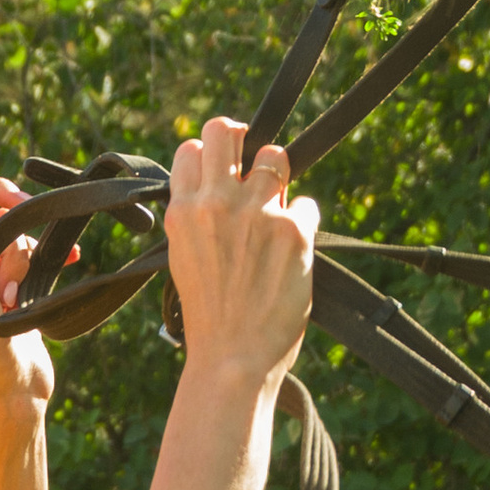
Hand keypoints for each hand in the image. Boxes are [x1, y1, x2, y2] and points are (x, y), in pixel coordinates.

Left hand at [0, 174, 53, 414]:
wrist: (9, 390)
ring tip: (18, 298)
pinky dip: (50, 255)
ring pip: (16, 234)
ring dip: (27, 259)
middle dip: (14, 236)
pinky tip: (70, 259)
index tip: (21, 203)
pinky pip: (33, 252)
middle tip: (20, 267)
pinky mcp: (12, 284)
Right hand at [163, 116, 316, 386]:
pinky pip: (306, 204)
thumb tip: (220, 190)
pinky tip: (294, 249)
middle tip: (252, 158)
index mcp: (184, 212)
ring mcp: (256, 213)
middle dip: (241, 137)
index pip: (192, 150)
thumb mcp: (185, 259)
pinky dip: (303, 221)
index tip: (222, 172)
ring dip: (278, 175)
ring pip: (274, 155)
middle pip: (225, 130)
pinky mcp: (293, 230)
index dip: (210, 157)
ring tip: (277, 204)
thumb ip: (198, 220)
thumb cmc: (210, 318)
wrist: (233, 359)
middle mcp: (217, 203)